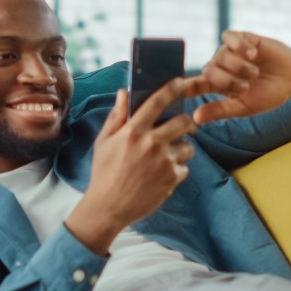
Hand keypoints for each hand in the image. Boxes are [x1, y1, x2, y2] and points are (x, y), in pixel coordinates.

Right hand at [65, 80, 196, 254]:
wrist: (108, 208)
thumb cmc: (103, 173)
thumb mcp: (103, 142)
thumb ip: (116, 116)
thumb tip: (123, 92)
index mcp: (133, 131)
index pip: (157, 102)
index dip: (171, 89)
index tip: (180, 82)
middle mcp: (151, 143)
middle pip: (183, 122)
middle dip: (185, 122)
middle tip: (181, 126)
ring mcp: (164, 162)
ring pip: (188, 146)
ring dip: (181, 148)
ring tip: (167, 156)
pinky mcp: (172, 179)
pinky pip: (184, 167)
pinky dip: (177, 170)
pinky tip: (161, 175)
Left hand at [187, 31, 290, 123]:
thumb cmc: (268, 94)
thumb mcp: (245, 107)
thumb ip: (221, 110)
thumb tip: (195, 118)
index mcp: (217, 86)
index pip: (194, 86)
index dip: (184, 88)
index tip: (176, 91)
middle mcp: (220, 67)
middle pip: (209, 71)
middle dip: (227, 80)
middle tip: (245, 86)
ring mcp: (230, 52)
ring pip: (221, 56)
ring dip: (238, 66)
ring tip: (255, 72)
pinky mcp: (241, 38)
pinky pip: (229, 38)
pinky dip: (239, 46)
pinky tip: (252, 53)